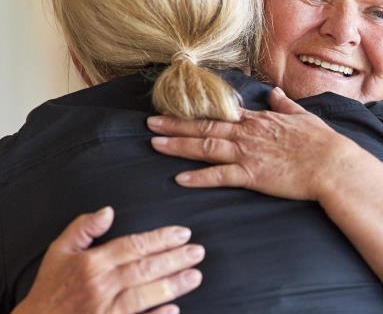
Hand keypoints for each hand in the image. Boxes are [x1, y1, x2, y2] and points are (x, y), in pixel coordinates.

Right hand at [13, 207, 203, 313]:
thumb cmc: (52, 286)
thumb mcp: (60, 251)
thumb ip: (84, 227)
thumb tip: (109, 210)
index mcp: (92, 263)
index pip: (133, 246)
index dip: (160, 238)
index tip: (184, 233)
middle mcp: (100, 285)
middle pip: (144, 269)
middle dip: (174, 259)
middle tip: (198, 251)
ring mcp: (105, 310)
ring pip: (143, 295)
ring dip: (172, 286)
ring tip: (195, 276)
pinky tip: (174, 310)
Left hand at [148, 88, 355, 200]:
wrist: (333, 164)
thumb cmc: (321, 142)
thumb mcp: (303, 116)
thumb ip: (285, 104)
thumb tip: (274, 93)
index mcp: (259, 121)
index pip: (221, 114)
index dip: (196, 112)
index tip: (178, 109)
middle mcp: (248, 134)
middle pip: (205, 127)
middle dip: (176, 125)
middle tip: (150, 123)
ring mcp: (248, 154)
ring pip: (206, 147)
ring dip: (179, 145)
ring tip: (155, 144)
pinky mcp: (253, 175)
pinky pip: (221, 176)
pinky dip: (199, 178)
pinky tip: (180, 179)